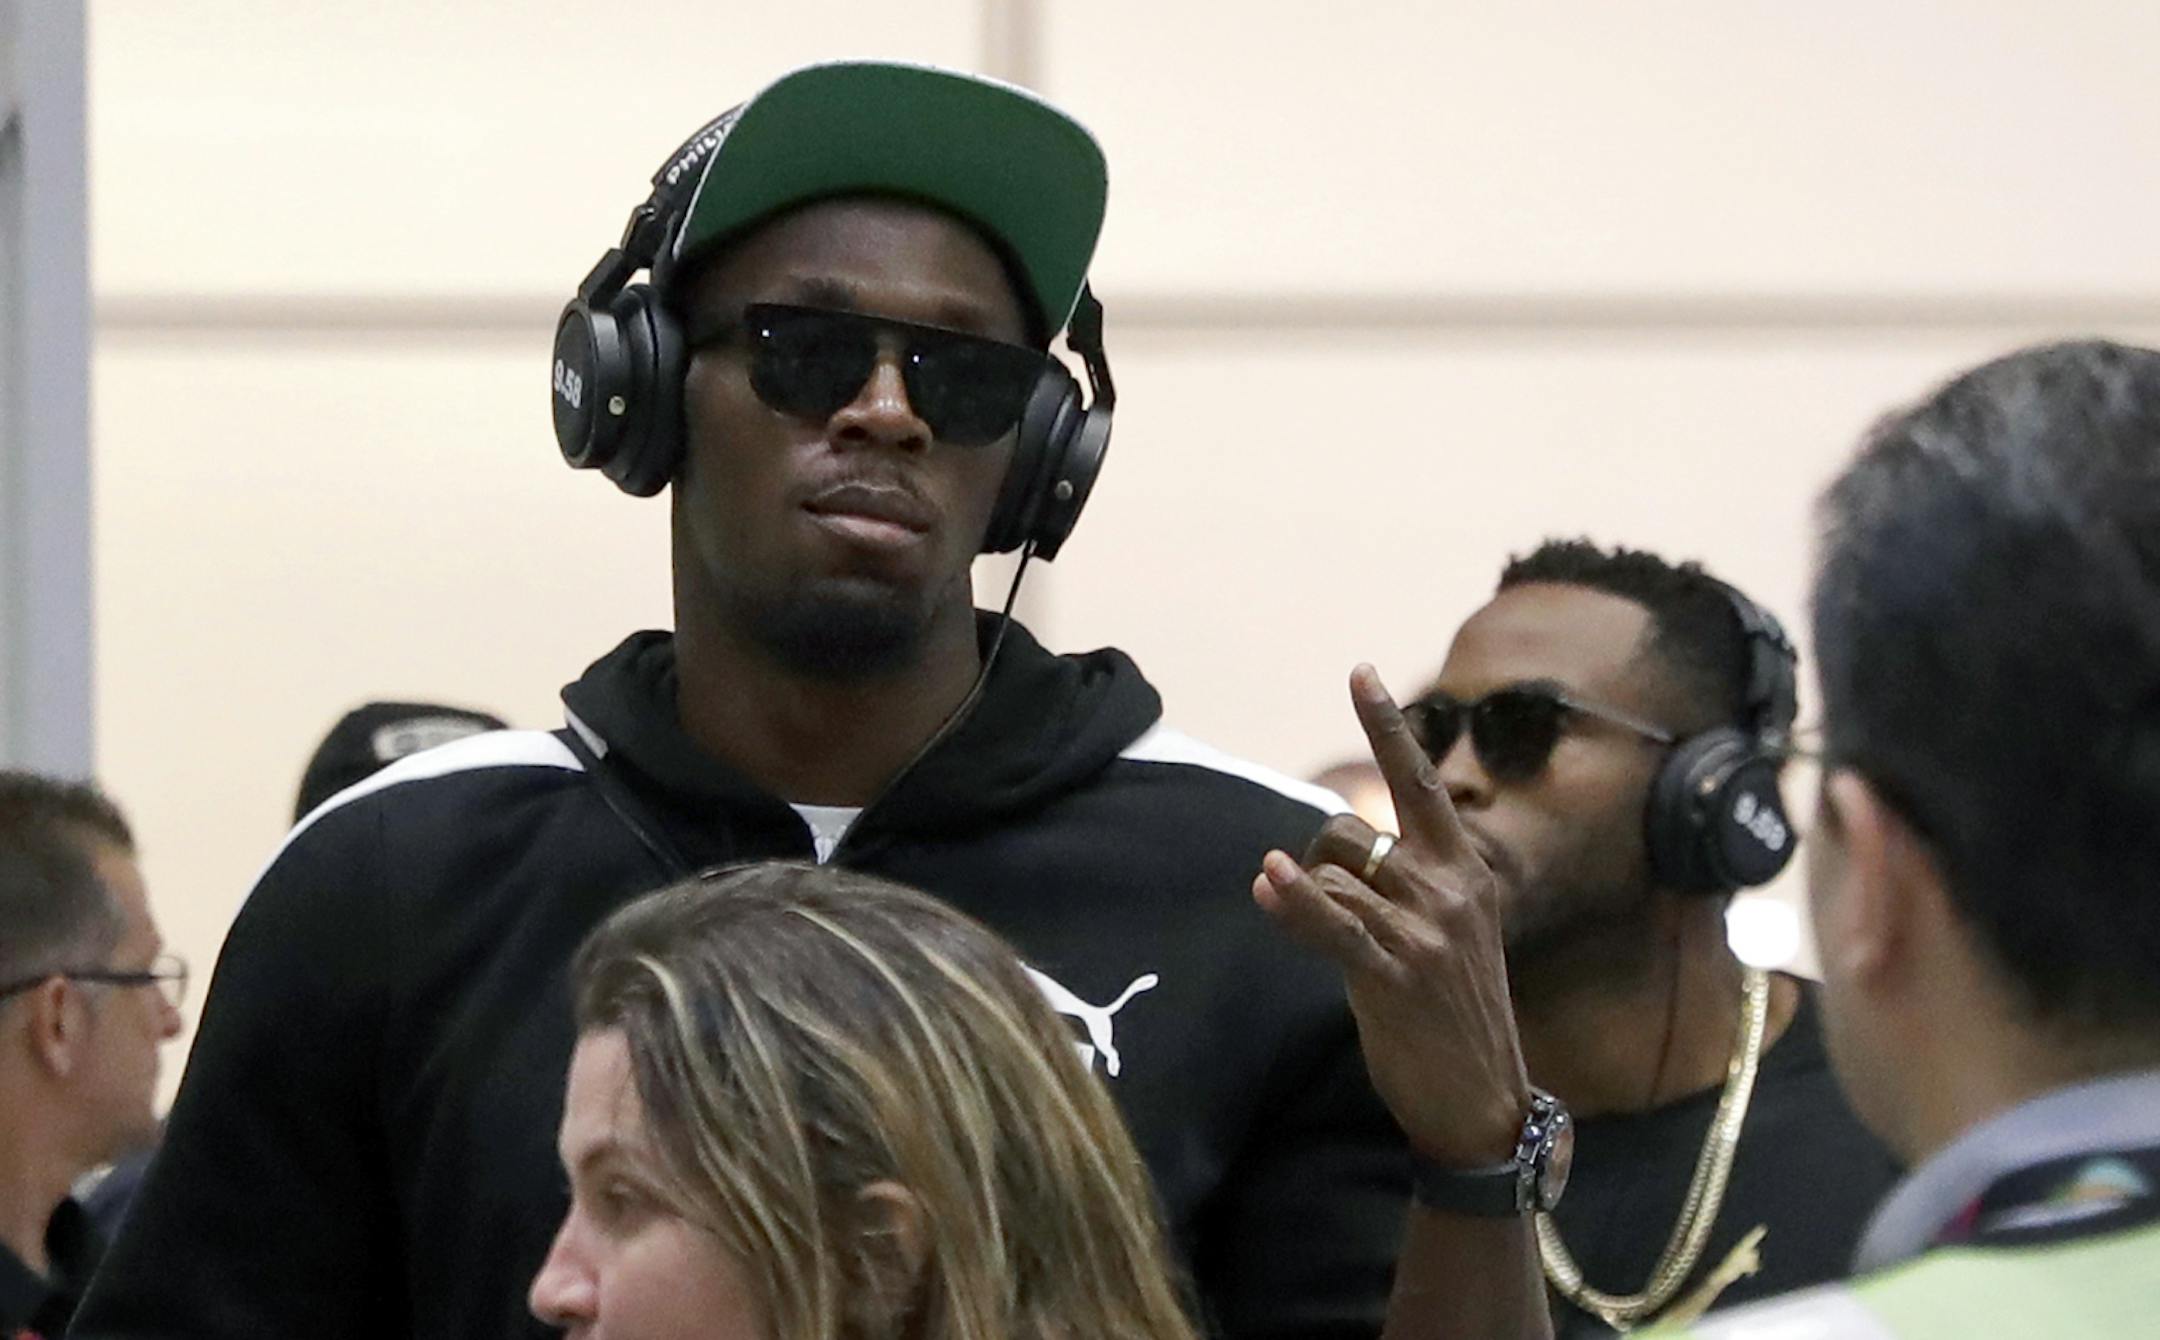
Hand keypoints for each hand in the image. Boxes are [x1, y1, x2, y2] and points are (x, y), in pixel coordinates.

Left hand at [1255, 664, 1531, 1168]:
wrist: (1481, 1101)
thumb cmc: (1451, 1014)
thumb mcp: (1440, 935)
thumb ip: (1389, 888)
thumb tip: (1289, 864)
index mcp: (1467, 871)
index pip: (1419, 783)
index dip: (1386, 727)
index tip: (1359, 672)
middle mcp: (1451, 889)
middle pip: (1348, 834)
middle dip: (1319, 865)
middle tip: (1334, 913)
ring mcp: (1426, 931)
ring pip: (1332, 877)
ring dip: (1305, 903)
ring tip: (1317, 933)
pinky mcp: (1396, 974)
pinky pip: (1333, 923)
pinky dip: (1297, 902)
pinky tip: (1269, 883)